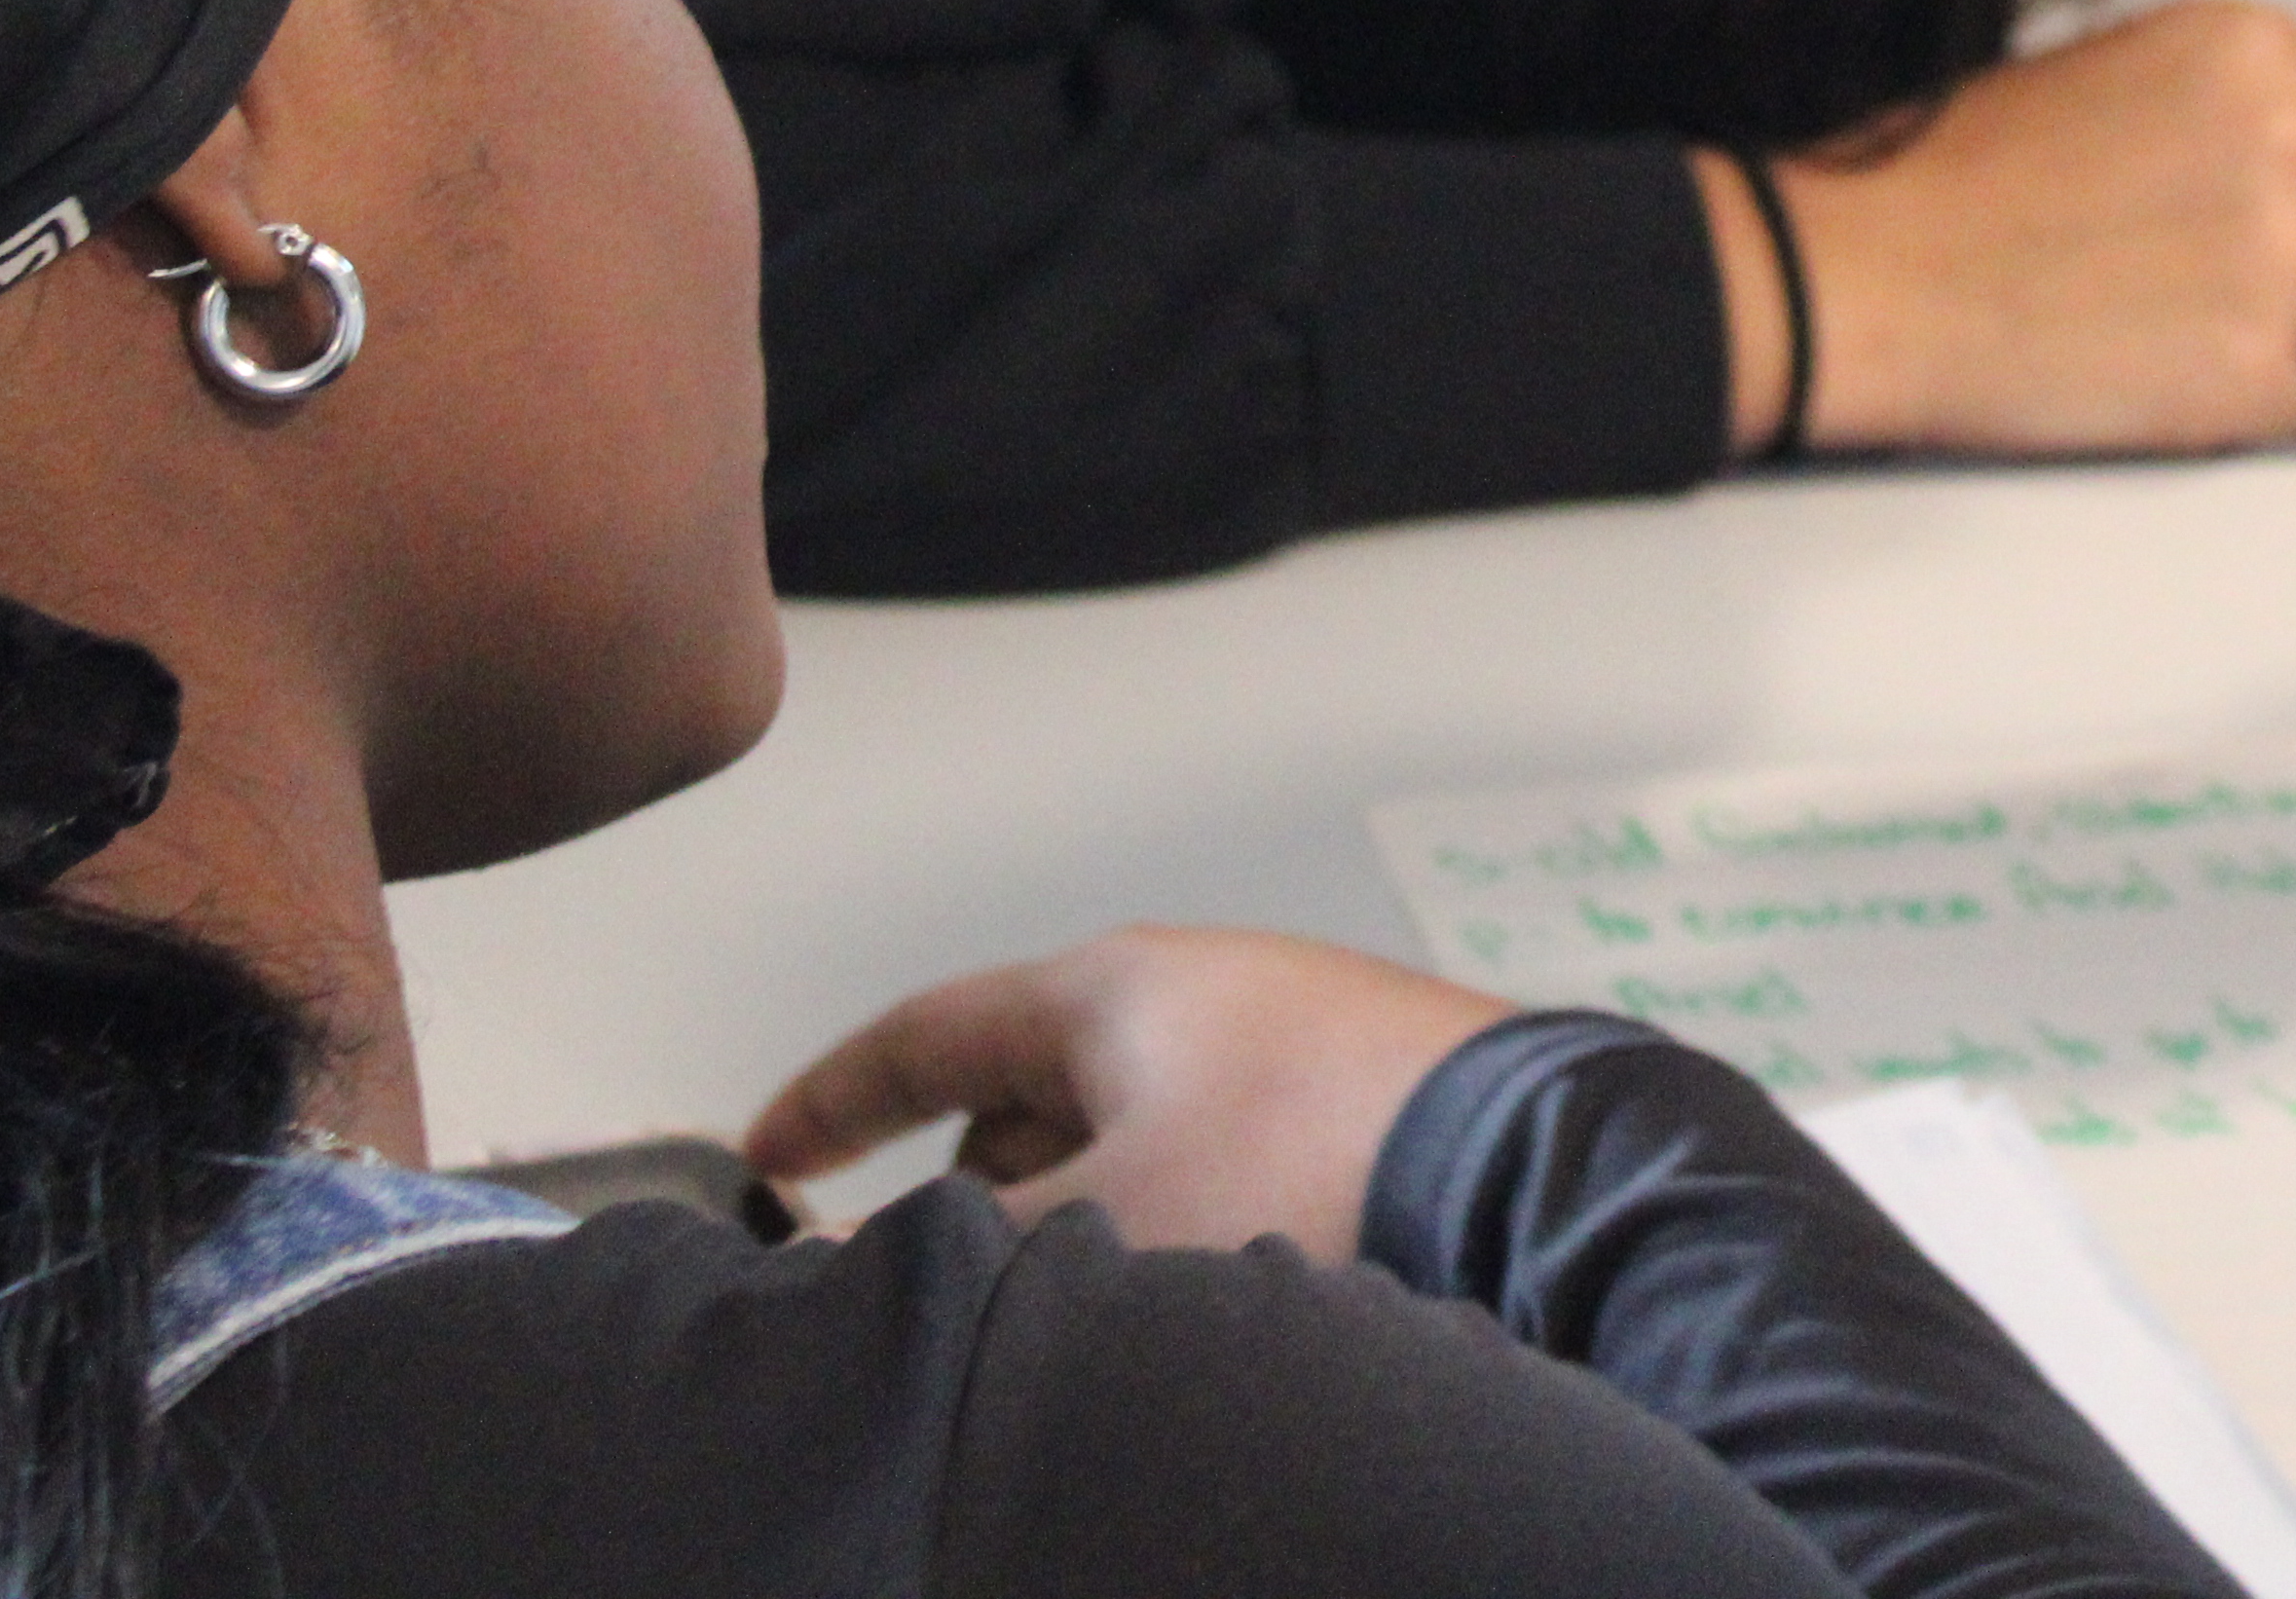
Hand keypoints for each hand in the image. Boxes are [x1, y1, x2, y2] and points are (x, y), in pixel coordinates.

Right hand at [741, 925, 1516, 1256]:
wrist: (1529, 1173)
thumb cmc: (1315, 1167)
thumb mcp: (1102, 1220)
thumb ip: (966, 1244)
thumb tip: (847, 1265)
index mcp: (1115, 987)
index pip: (931, 1032)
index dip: (836, 1100)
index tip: (766, 1152)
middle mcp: (1200, 997)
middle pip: (1030, 1093)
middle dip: (974, 1190)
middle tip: (942, 1279)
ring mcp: (1285, 1050)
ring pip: (1128, 1144)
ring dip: (1082, 1222)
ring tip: (1080, 1309)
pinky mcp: (1356, 1115)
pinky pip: (1218, 1169)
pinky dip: (1171, 1231)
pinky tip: (1190, 1308)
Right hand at [1729, 0, 2295, 452]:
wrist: (1878, 275)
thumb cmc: (1953, 175)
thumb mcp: (2108, 72)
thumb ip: (2218, 105)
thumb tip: (2284, 158)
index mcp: (2256, 51)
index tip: (2249, 210)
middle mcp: (2293, 145)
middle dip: (2282, 265)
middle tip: (2170, 280)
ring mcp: (2286, 262)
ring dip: (2261, 341)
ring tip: (2145, 330)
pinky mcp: (2261, 372)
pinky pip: (2293, 407)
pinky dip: (2230, 413)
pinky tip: (2143, 380)